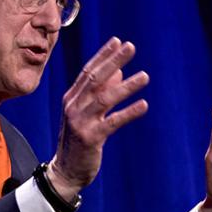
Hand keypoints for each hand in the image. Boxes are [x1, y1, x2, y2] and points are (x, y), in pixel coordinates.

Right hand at [48, 38, 149, 199]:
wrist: (66, 170)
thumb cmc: (79, 140)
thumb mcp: (87, 114)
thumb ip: (100, 92)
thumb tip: (118, 72)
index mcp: (72, 98)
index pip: (88, 71)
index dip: (103, 55)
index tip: (118, 41)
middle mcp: (73, 106)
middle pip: (95, 78)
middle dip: (113, 61)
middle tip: (131, 47)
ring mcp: (80, 122)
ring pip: (105, 98)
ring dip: (126, 86)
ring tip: (145, 76)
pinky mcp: (90, 138)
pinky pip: (113, 122)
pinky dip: (129, 112)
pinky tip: (144, 104)